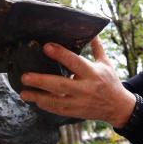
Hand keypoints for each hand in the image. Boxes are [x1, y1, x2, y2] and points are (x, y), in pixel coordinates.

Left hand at [20, 36, 135, 127]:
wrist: (119, 107)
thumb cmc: (110, 82)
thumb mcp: (106, 63)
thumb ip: (96, 48)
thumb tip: (92, 31)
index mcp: (93, 73)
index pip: (74, 62)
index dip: (60, 54)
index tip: (46, 46)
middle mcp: (86, 88)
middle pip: (60, 85)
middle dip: (41, 81)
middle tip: (25, 76)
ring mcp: (80, 102)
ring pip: (56, 101)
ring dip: (38, 96)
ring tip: (23, 93)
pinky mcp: (76, 112)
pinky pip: (58, 110)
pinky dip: (46, 106)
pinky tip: (34, 101)